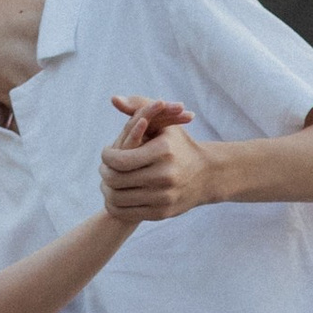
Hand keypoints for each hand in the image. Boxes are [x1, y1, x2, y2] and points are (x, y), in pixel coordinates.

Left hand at [100, 94, 212, 219]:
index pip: (120, 160)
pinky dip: (115, 204)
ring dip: (107, 189)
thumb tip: (113, 99)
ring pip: (118, 198)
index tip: (107, 152)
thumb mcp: (163, 121)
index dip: (107, 156)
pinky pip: (126, 213)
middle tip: (104, 167)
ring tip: (108, 179)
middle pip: (116, 180)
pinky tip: (117, 194)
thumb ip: (138, 106)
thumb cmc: (179, 143)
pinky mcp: (162, 213)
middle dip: (104, 172)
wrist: (207, 175)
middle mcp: (165, 176)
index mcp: (164, 151)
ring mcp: (164, 197)